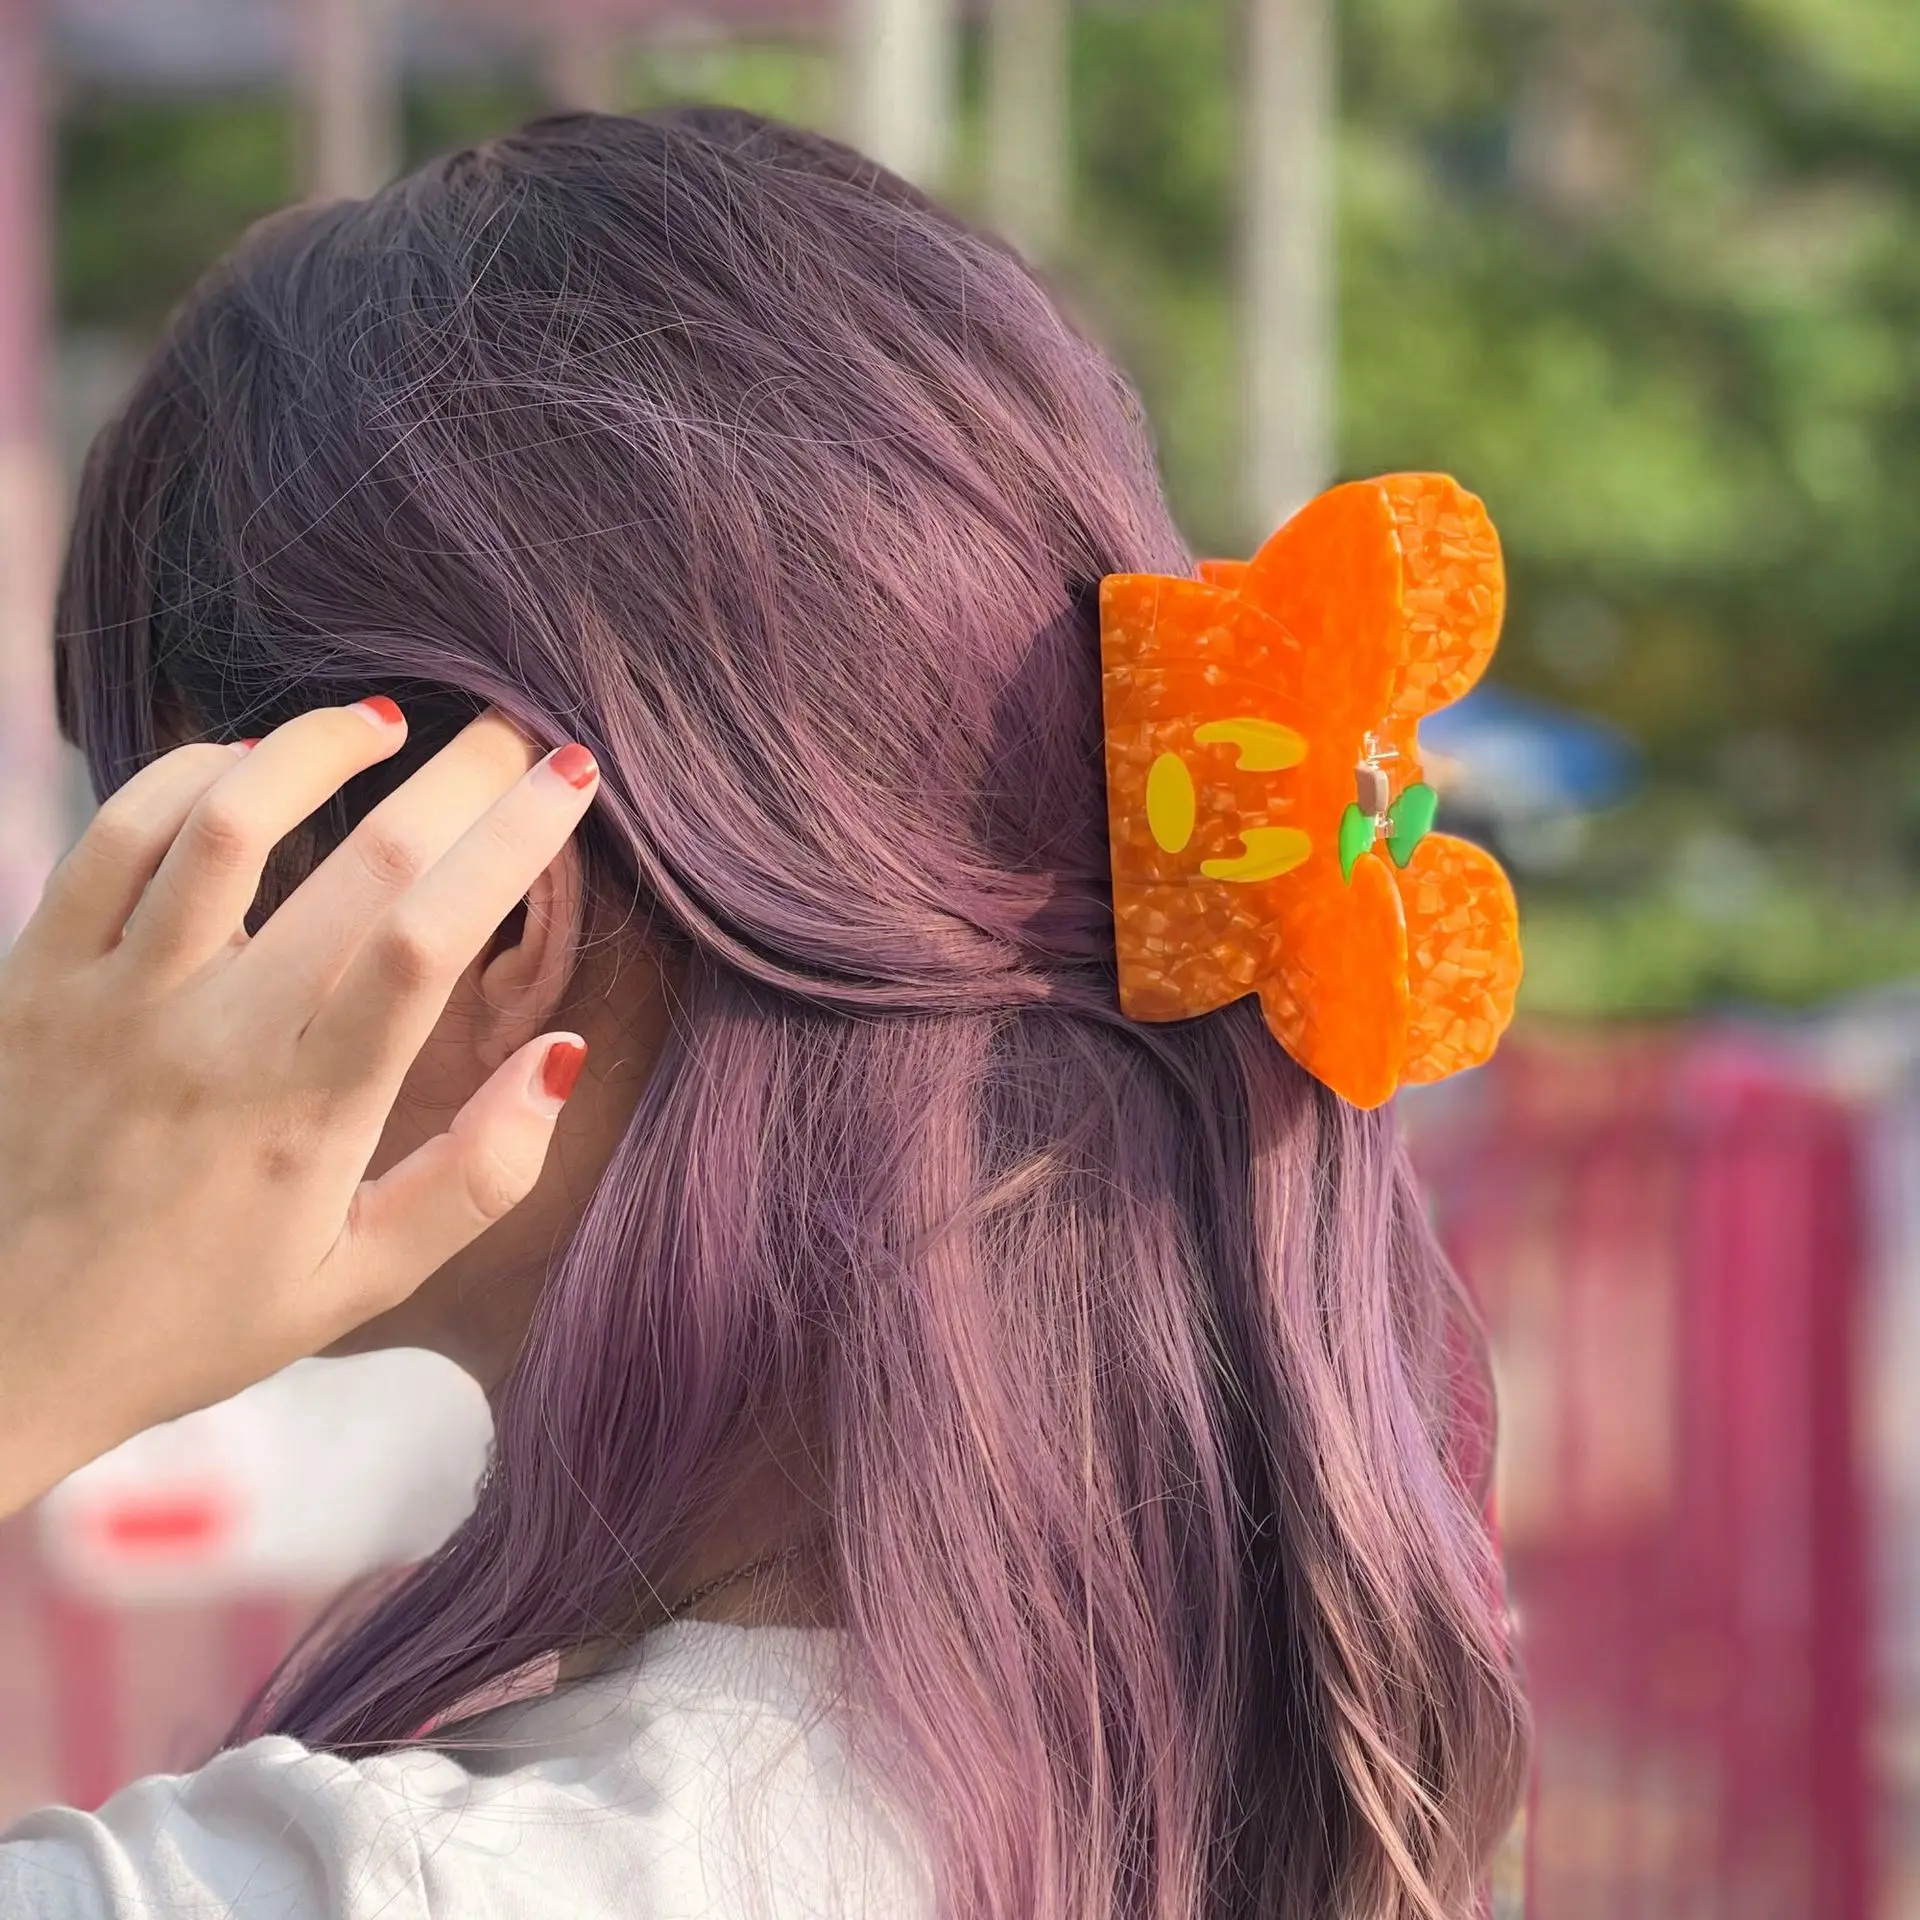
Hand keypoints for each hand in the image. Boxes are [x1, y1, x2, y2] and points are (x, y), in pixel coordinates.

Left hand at [0, 700, 601, 1516]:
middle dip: (460, 776)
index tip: (569, 781)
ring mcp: (115, 1000)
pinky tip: (241, 764)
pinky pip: (113, 837)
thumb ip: (475, 1177)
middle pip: (362, 862)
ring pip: (228, 819)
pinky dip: (185, 774)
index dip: (512, 841)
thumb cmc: (189, 1320)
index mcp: (308, 1115)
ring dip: (317, 746)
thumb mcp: (357, 1284)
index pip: (430, 940)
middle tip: (511, 732)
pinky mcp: (36, 978)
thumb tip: (558, 1056)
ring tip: (382, 723)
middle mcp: (215, 1040)